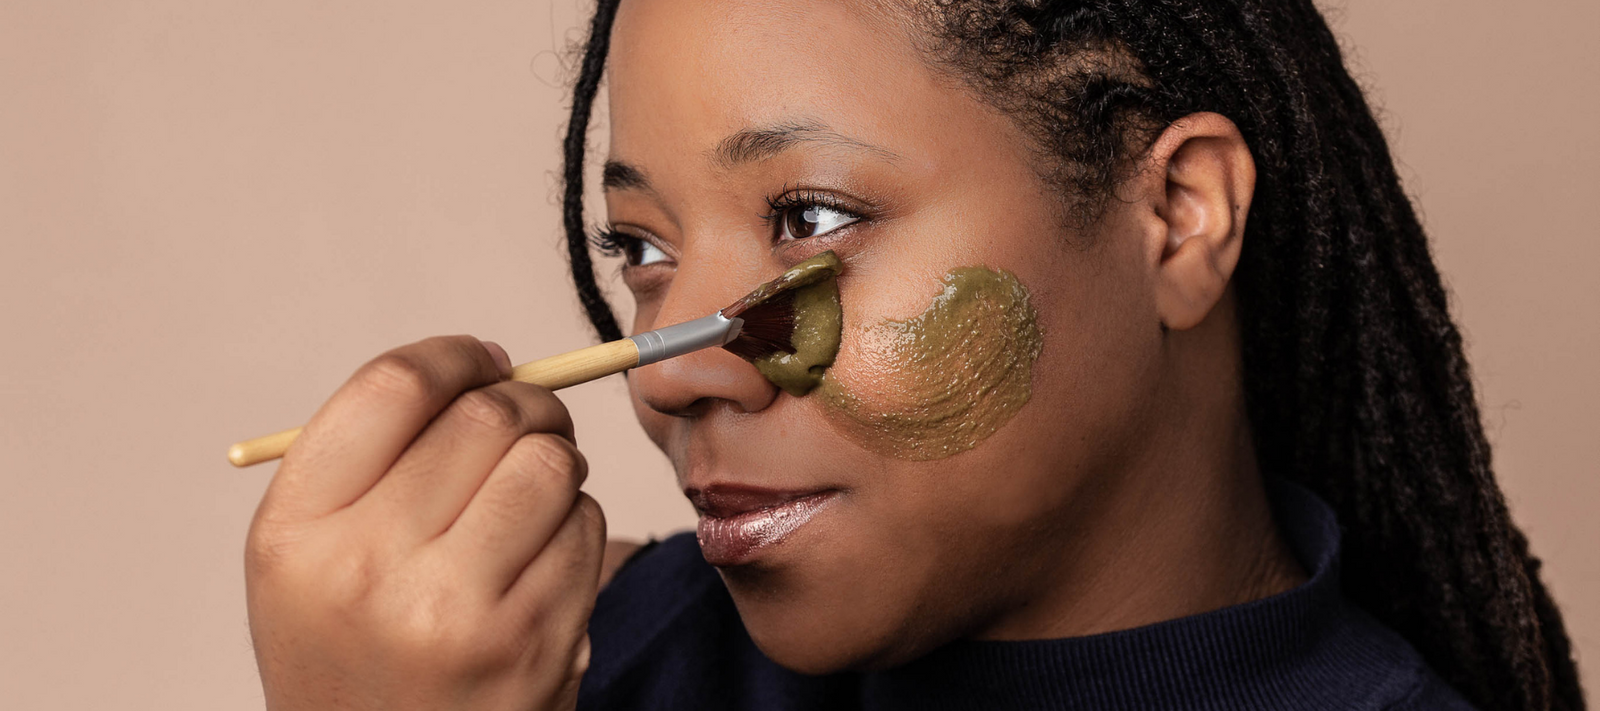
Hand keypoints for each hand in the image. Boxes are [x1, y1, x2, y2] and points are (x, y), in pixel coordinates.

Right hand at [245, 336, 603, 710]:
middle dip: (525, 402)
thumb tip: (489, 367)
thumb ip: (376, 457)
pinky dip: (576, 524)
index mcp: (297, 532)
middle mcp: (368, 569)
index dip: (453, 356)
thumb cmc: (355, 651)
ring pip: (550, 463)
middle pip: (485, 416)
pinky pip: (586, 528)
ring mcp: (456, 613)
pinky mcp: (532, 644)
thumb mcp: (312, 558)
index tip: (481, 361)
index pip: (394, 388)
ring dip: (555, 461)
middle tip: (528, 419)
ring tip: (531, 495)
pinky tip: (541, 559)